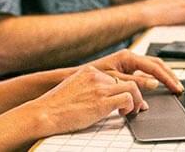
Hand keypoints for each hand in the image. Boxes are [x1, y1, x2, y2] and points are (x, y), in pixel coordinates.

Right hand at [26, 66, 144, 136]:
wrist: (46, 112)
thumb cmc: (57, 106)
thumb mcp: (74, 88)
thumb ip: (89, 87)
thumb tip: (101, 96)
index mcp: (89, 71)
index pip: (116, 75)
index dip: (126, 87)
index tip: (130, 96)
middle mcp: (96, 76)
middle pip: (127, 79)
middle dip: (136, 94)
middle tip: (138, 106)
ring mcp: (100, 88)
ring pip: (133, 87)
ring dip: (138, 100)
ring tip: (135, 110)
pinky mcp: (102, 101)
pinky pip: (128, 99)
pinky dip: (131, 107)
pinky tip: (124, 114)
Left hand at [86, 49, 182, 94]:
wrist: (78, 77)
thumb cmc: (93, 76)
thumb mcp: (115, 80)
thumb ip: (135, 82)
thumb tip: (154, 83)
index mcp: (128, 57)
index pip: (154, 67)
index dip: (167, 78)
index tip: (176, 87)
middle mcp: (130, 57)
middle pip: (157, 64)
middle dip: (169, 75)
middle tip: (179, 87)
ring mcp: (129, 62)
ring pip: (153, 67)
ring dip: (163, 76)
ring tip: (173, 86)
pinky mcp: (127, 69)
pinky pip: (145, 72)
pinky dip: (154, 79)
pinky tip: (159, 86)